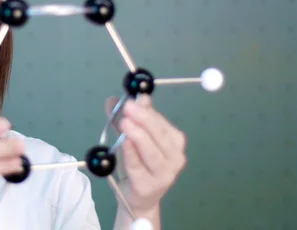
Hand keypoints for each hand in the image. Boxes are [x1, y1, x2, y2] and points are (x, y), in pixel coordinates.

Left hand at [105, 94, 186, 219]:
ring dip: (138, 136)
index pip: (161, 123)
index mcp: (174, 141)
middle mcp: (175, 157)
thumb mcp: (132, 138)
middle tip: (128, 106)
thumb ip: (128, 118)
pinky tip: (124, 143)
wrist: (138, 198)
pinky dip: (131, 154)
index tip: (132, 99)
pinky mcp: (149, 187)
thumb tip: (122, 98)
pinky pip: (139, 168)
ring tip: (124, 122)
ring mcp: (165, 174)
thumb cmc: (138, 164)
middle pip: (160, 136)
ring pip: (152, 152)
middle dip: (144, 119)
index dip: (146, 110)